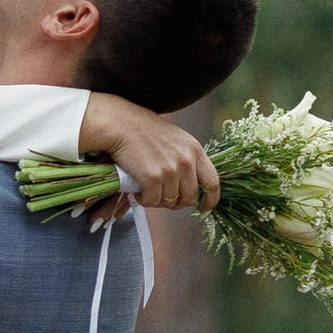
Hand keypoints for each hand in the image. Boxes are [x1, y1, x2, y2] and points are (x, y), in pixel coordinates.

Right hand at [81, 93, 218, 211]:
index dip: (210, 201)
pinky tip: (138, 190)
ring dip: (157, 200)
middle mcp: (186, 161)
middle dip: (176, 203)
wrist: (120, 124)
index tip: (203, 208)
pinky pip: (152, 201)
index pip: (212, 182)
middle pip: (190, 197)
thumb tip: (190, 186)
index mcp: (195, 150)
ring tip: (146, 189)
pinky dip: (144, 200)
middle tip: (163, 197)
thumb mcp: (176, 139)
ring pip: (170, 202)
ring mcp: (170, 170)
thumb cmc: (143, 130)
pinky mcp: (152, 178)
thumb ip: (187, 159)